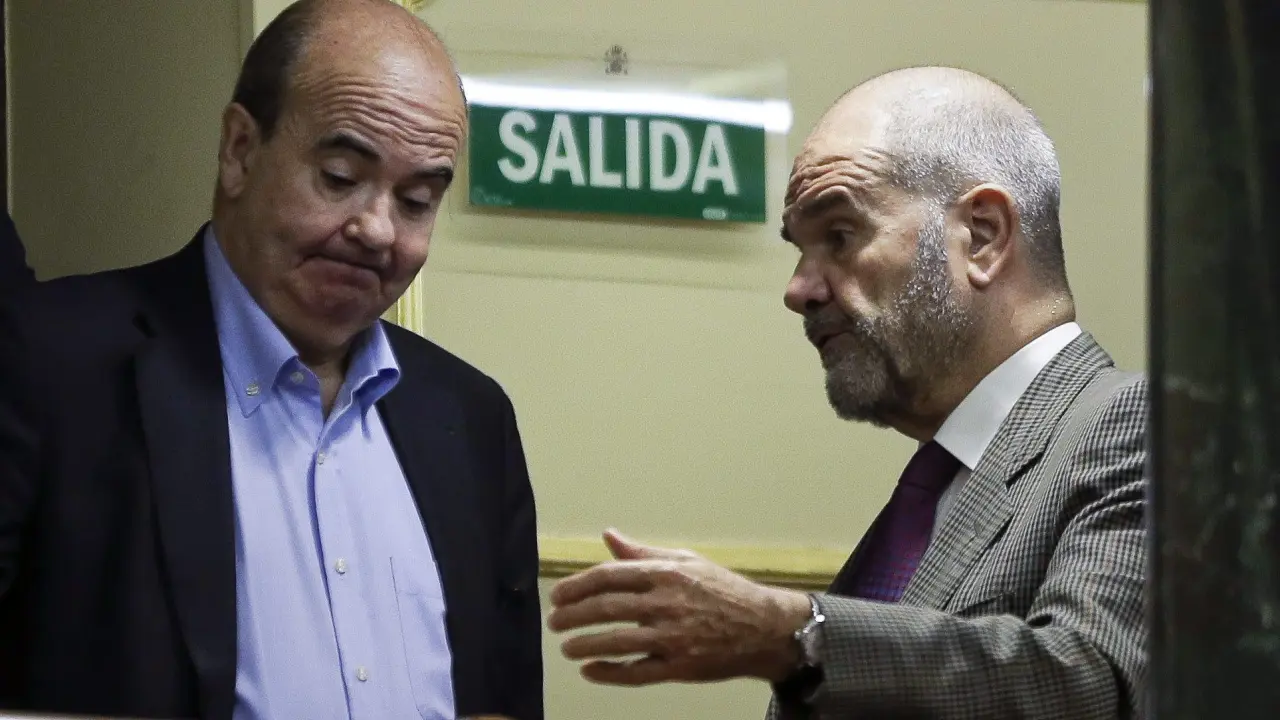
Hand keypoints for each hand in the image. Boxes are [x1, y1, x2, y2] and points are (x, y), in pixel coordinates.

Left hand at [546, 529, 812, 685]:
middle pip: (607, 608)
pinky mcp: (681, 667)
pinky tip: (591, 670)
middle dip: (573, 616)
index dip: (578, 586)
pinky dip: (610, 672)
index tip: (558, 595)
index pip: (609, 577)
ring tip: (566, 648)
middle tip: (554, 622)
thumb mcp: (686, 562)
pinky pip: (637, 672)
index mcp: (666, 574)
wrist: (765, 627)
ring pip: (617, 641)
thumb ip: (643, 554)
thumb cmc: (723, 591)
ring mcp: (674, 637)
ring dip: (585, 645)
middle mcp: (667, 603)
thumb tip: (609, 536)